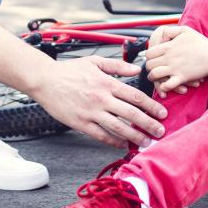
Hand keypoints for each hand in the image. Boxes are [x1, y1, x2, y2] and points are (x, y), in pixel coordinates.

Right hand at [29, 56, 167, 148]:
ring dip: (134, 136)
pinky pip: (101, 135)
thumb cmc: (69, 70)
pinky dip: (113, 142)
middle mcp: (101, 98)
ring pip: (118, 128)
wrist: (45, 80)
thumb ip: (117, 66)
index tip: (162, 113)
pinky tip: (123, 145)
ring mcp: (91, 112)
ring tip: (146, 142)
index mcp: (107, 83)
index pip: (135, 96)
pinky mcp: (80, 123)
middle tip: (160, 132)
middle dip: (149, 124)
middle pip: (131, 114)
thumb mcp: (95, 61)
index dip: (151, 106)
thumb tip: (137, 69)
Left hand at [146, 25, 207, 93]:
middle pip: (149, 64)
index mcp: (169, 46)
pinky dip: (164, 87)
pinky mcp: (182, 77)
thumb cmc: (201, 43)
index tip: (153, 59)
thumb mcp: (185, 30)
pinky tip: (165, 86)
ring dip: (153, 78)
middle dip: (149, 68)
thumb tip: (161, 35)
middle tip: (153, 69)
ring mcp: (175, 68)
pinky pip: (167, 85)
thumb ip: (171, 30)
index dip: (149, 57)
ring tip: (156, 78)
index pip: (149, 53)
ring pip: (154, 75)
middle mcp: (169, 57)